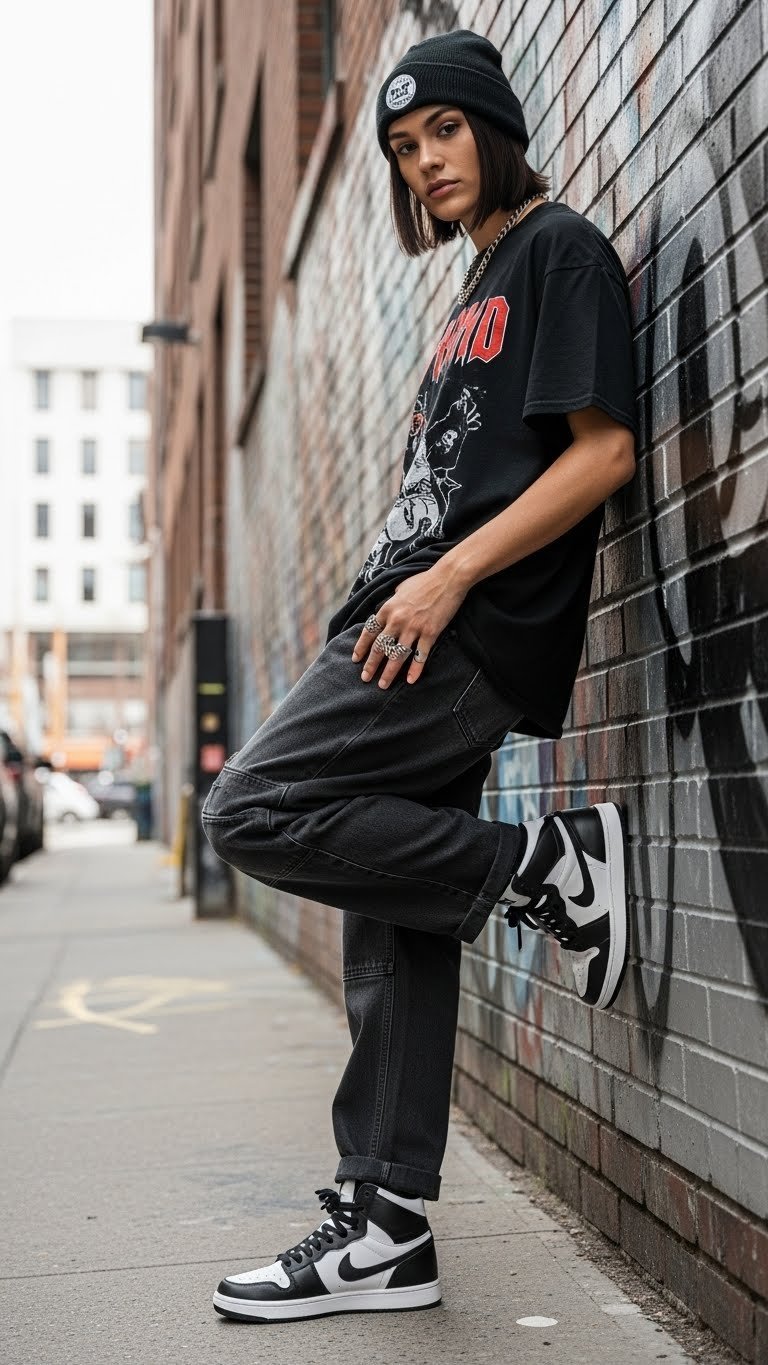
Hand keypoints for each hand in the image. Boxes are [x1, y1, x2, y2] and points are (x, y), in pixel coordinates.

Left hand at [351, 566, 467, 688]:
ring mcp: (414, 627)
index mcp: (388, 608)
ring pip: (397, 655)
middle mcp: (397, 620)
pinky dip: (415, 669)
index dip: (361, 647)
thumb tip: (386, 609)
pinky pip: (420, 655)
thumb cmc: (425, 581)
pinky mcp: (430, 632)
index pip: (369, 632)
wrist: (448, 577)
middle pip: (380, 647)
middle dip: (371, 665)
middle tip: (365, 678)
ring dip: (389, 672)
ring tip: (383, 685)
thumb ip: (392, 602)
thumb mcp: (401, 588)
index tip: (356, 659)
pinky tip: (410, 681)